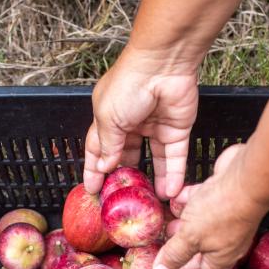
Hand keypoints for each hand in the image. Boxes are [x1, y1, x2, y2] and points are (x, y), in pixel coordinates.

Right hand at [83, 50, 197, 199]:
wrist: (163, 65)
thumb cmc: (129, 84)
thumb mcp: (108, 118)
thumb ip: (107, 145)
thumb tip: (104, 167)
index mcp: (109, 118)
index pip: (98, 148)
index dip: (94, 168)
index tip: (91, 189)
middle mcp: (132, 124)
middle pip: (127, 157)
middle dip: (125, 178)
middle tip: (122, 201)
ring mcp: (156, 128)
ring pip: (154, 161)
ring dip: (152, 181)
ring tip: (149, 203)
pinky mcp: (177, 131)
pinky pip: (175, 158)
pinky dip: (173, 175)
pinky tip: (169, 192)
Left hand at [153, 144, 268, 268]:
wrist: (249, 177)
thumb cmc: (221, 212)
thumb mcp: (191, 237)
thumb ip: (175, 254)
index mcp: (220, 260)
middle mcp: (224, 244)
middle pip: (199, 259)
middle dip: (179, 260)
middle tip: (160, 258)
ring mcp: (225, 221)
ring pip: (199, 230)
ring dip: (181, 230)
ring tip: (163, 227)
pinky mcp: (222, 198)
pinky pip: (201, 204)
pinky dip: (187, 203)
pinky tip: (173, 198)